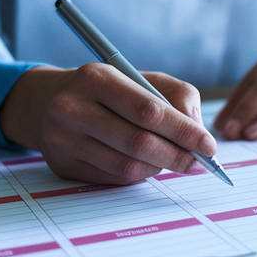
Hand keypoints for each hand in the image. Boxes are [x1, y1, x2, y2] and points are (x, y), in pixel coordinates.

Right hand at [0, 64, 215, 184]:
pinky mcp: (62, 165)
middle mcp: (72, 108)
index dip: (183, 131)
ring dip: (159, 167)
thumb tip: (197, 128)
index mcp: (95, 78)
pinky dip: (139, 174)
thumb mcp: (141, 78)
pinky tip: (145, 163)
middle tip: (199, 163)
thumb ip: (177, 95)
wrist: (47, 102)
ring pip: (127, 167)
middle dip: (177, 156)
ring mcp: (63, 140)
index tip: (208, 146)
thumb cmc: (106, 90)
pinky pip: (113, 179)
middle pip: (138, 143)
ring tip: (172, 159)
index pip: (148, 110)